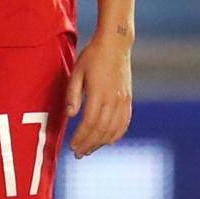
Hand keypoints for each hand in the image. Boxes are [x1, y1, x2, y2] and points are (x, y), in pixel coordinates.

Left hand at [66, 29, 133, 156]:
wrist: (115, 45)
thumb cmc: (92, 57)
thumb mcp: (76, 72)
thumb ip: (73, 94)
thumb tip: (70, 115)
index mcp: (99, 93)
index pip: (90, 123)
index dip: (81, 137)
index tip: (72, 146)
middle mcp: (114, 99)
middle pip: (102, 129)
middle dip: (90, 144)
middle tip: (78, 153)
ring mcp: (123, 100)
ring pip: (114, 129)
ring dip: (102, 142)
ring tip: (89, 150)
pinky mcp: (128, 99)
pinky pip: (125, 122)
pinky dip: (117, 134)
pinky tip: (108, 141)